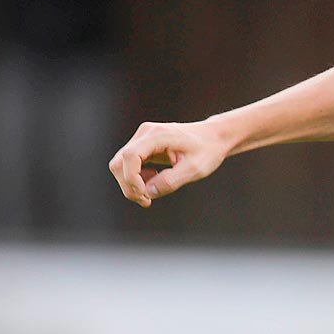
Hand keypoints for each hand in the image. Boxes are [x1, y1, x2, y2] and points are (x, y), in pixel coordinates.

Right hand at [109, 120, 228, 206]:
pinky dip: (136, 178)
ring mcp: (142, 138)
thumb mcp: (195, 169)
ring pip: (121, 165)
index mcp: (158, 135)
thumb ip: (171, 181)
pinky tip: (153, 180)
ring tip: (151, 192)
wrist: (214, 138)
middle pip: (119, 162)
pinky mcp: (144, 145)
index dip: (131, 179)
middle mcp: (145, 133)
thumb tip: (148, 192)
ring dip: (132, 183)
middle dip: (129, 185)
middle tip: (147, 200)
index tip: (145, 195)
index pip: (130, 156)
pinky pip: (129, 164)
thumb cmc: (208, 151)